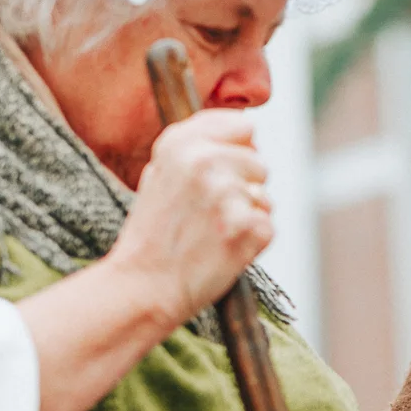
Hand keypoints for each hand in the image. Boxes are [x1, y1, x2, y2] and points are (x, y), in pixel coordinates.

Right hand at [108, 111, 272, 331]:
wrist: (143, 286)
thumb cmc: (151, 235)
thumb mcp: (159, 174)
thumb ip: (196, 147)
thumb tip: (244, 129)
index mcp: (181, 143)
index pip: (242, 125)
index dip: (238, 149)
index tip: (225, 170)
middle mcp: (206, 162)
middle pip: (259, 163)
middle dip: (243, 187)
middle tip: (211, 214)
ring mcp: (229, 194)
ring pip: (264, 197)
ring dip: (247, 216)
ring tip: (212, 234)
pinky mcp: (248, 226)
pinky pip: (268, 226)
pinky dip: (252, 242)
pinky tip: (223, 251)